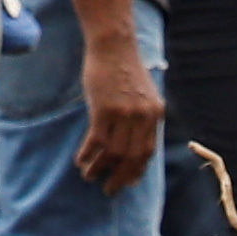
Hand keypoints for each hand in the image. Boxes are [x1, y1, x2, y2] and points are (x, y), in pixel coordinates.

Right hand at [79, 27, 162, 189]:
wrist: (113, 45)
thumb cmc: (124, 68)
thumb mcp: (143, 93)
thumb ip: (143, 116)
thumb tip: (136, 143)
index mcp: (155, 114)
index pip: (148, 151)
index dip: (137, 170)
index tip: (128, 182)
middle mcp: (143, 116)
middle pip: (132, 157)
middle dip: (120, 177)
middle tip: (110, 190)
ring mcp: (125, 113)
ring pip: (113, 152)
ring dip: (100, 168)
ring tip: (90, 176)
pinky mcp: (105, 109)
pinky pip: (96, 141)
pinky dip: (88, 154)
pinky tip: (80, 161)